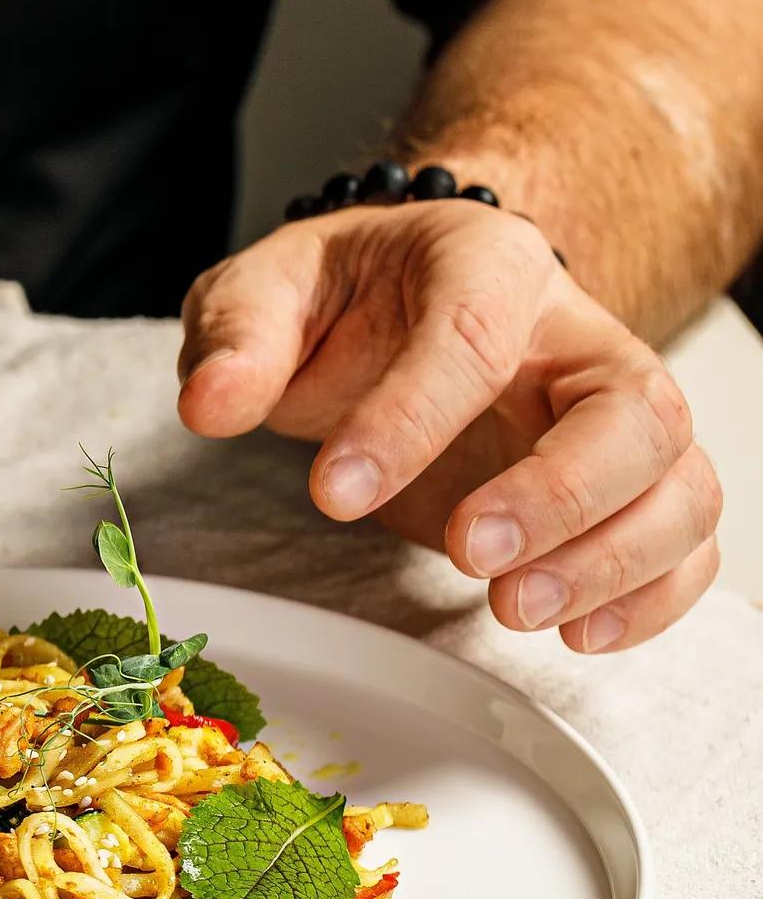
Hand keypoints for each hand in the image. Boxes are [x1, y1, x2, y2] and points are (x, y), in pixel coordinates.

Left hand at [177, 202, 721, 651]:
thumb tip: (211, 401)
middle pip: (634, 409)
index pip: (473, 334)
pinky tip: (577, 634)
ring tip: (516, 611)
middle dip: (561, 495)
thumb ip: (238, 336)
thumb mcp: (264, 292)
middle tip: (471, 557)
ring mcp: (615, 412)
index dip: (411, 418)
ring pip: (678, 480)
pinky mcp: (625, 483)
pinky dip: (652, 596)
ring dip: (615, 559)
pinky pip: (686, 539)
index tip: (336, 493)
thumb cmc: (342, 302)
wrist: (398, 307)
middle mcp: (576, 335)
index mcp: (484, 264)